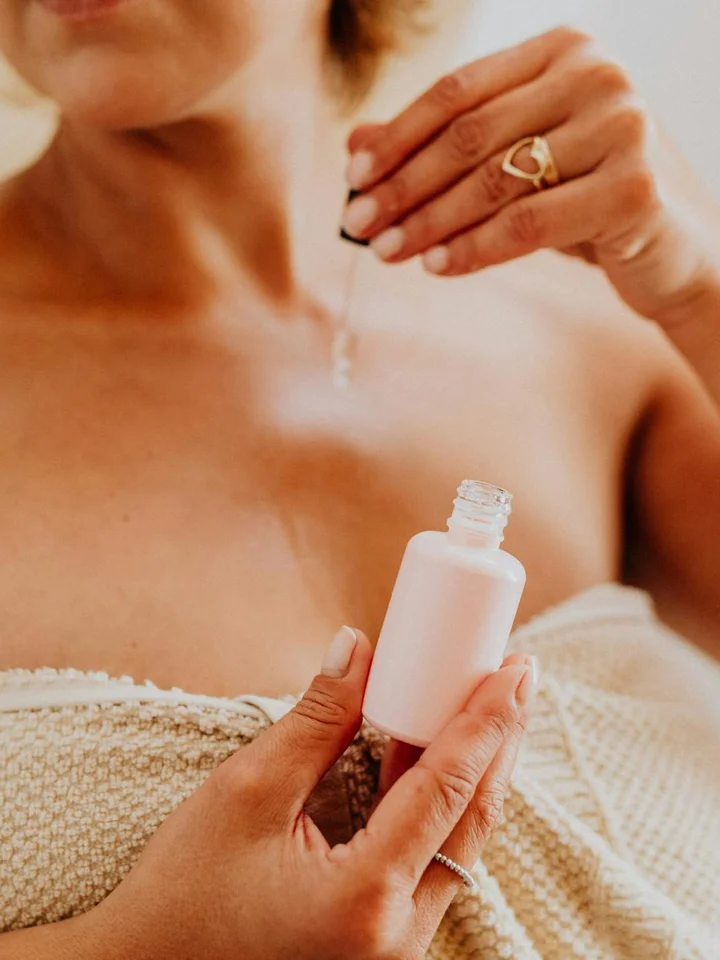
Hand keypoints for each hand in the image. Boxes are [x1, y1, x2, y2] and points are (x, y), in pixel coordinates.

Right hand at [85, 628, 535, 959]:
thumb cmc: (185, 893)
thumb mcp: (247, 793)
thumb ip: (316, 720)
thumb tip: (358, 648)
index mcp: (364, 898)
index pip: (448, 790)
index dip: (486, 720)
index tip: (514, 668)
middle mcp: (397, 936)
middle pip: (472, 819)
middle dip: (499, 740)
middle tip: (515, 674)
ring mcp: (394, 946)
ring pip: (458, 842)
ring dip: (476, 770)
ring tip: (489, 704)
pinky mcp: (380, 939)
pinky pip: (431, 860)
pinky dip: (442, 802)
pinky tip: (438, 753)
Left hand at [341, 26, 719, 324]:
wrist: (671, 248)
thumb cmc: (583, 201)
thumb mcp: (514, 166)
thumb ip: (442, 147)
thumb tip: (355, 141)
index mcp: (563, 51)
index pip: (458, 90)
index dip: (398, 135)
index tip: (353, 177)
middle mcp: (598, 74)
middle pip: (470, 135)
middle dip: (404, 185)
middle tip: (359, 225)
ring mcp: (622, 126)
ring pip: (494, 180)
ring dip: (429, 221)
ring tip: (388, 251)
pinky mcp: (633, 188)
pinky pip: (528, 223)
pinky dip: (474, 248)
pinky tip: (436, 266)